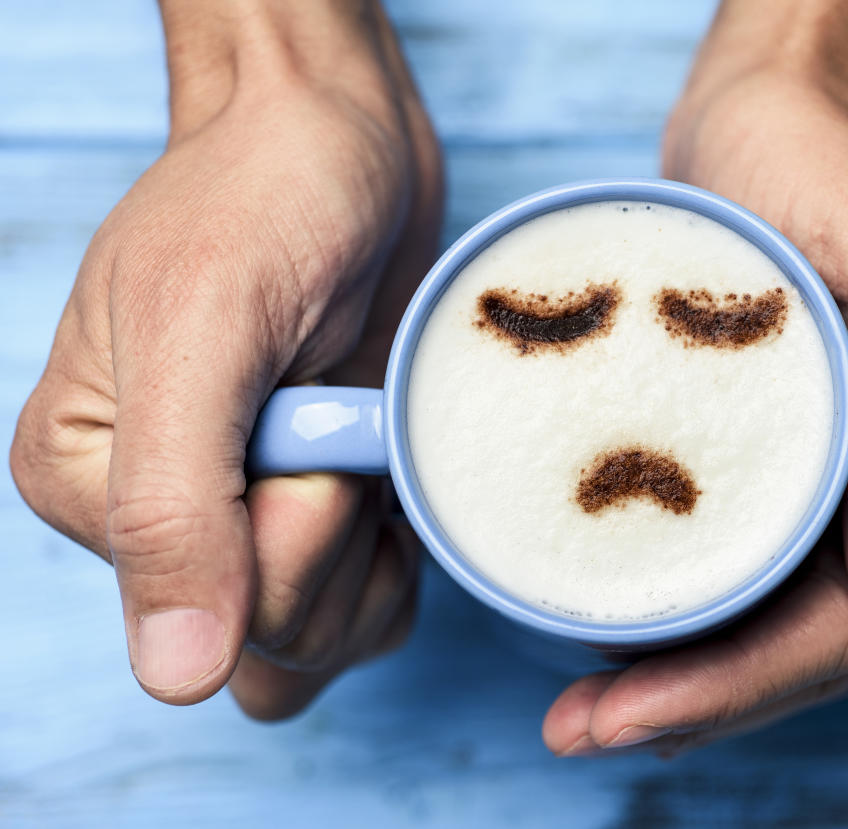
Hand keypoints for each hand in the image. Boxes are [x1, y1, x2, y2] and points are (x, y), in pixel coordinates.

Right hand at [10, 1, 441, 717]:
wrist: (341, 142)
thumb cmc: (264, 199)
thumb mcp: (201, 329)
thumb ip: (172, 505)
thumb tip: (173, 677)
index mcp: (91, 486)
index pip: (213, 611)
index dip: (299, 527)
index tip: (313, 411)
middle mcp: (164, 519)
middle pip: (277, 643)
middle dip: (343, 536)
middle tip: (348, 415)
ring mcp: (249, 522)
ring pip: (327, 642)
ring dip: (381, 552)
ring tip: (374, 433)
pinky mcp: (322, 511)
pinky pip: (371, 608)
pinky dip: (406, 553)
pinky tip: (397, 462)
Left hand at [542, 1, 847, 755]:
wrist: (788, 104)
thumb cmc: (835, 161)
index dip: (742, 685)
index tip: (627, 714)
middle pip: (816, 641)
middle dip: (699, 701)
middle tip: (576, 727)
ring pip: (783, 620)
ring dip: (690, 677)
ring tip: (584, 707)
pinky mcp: (813, 456)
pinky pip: (761, 566)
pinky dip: (697, 616)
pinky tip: (624, 637)